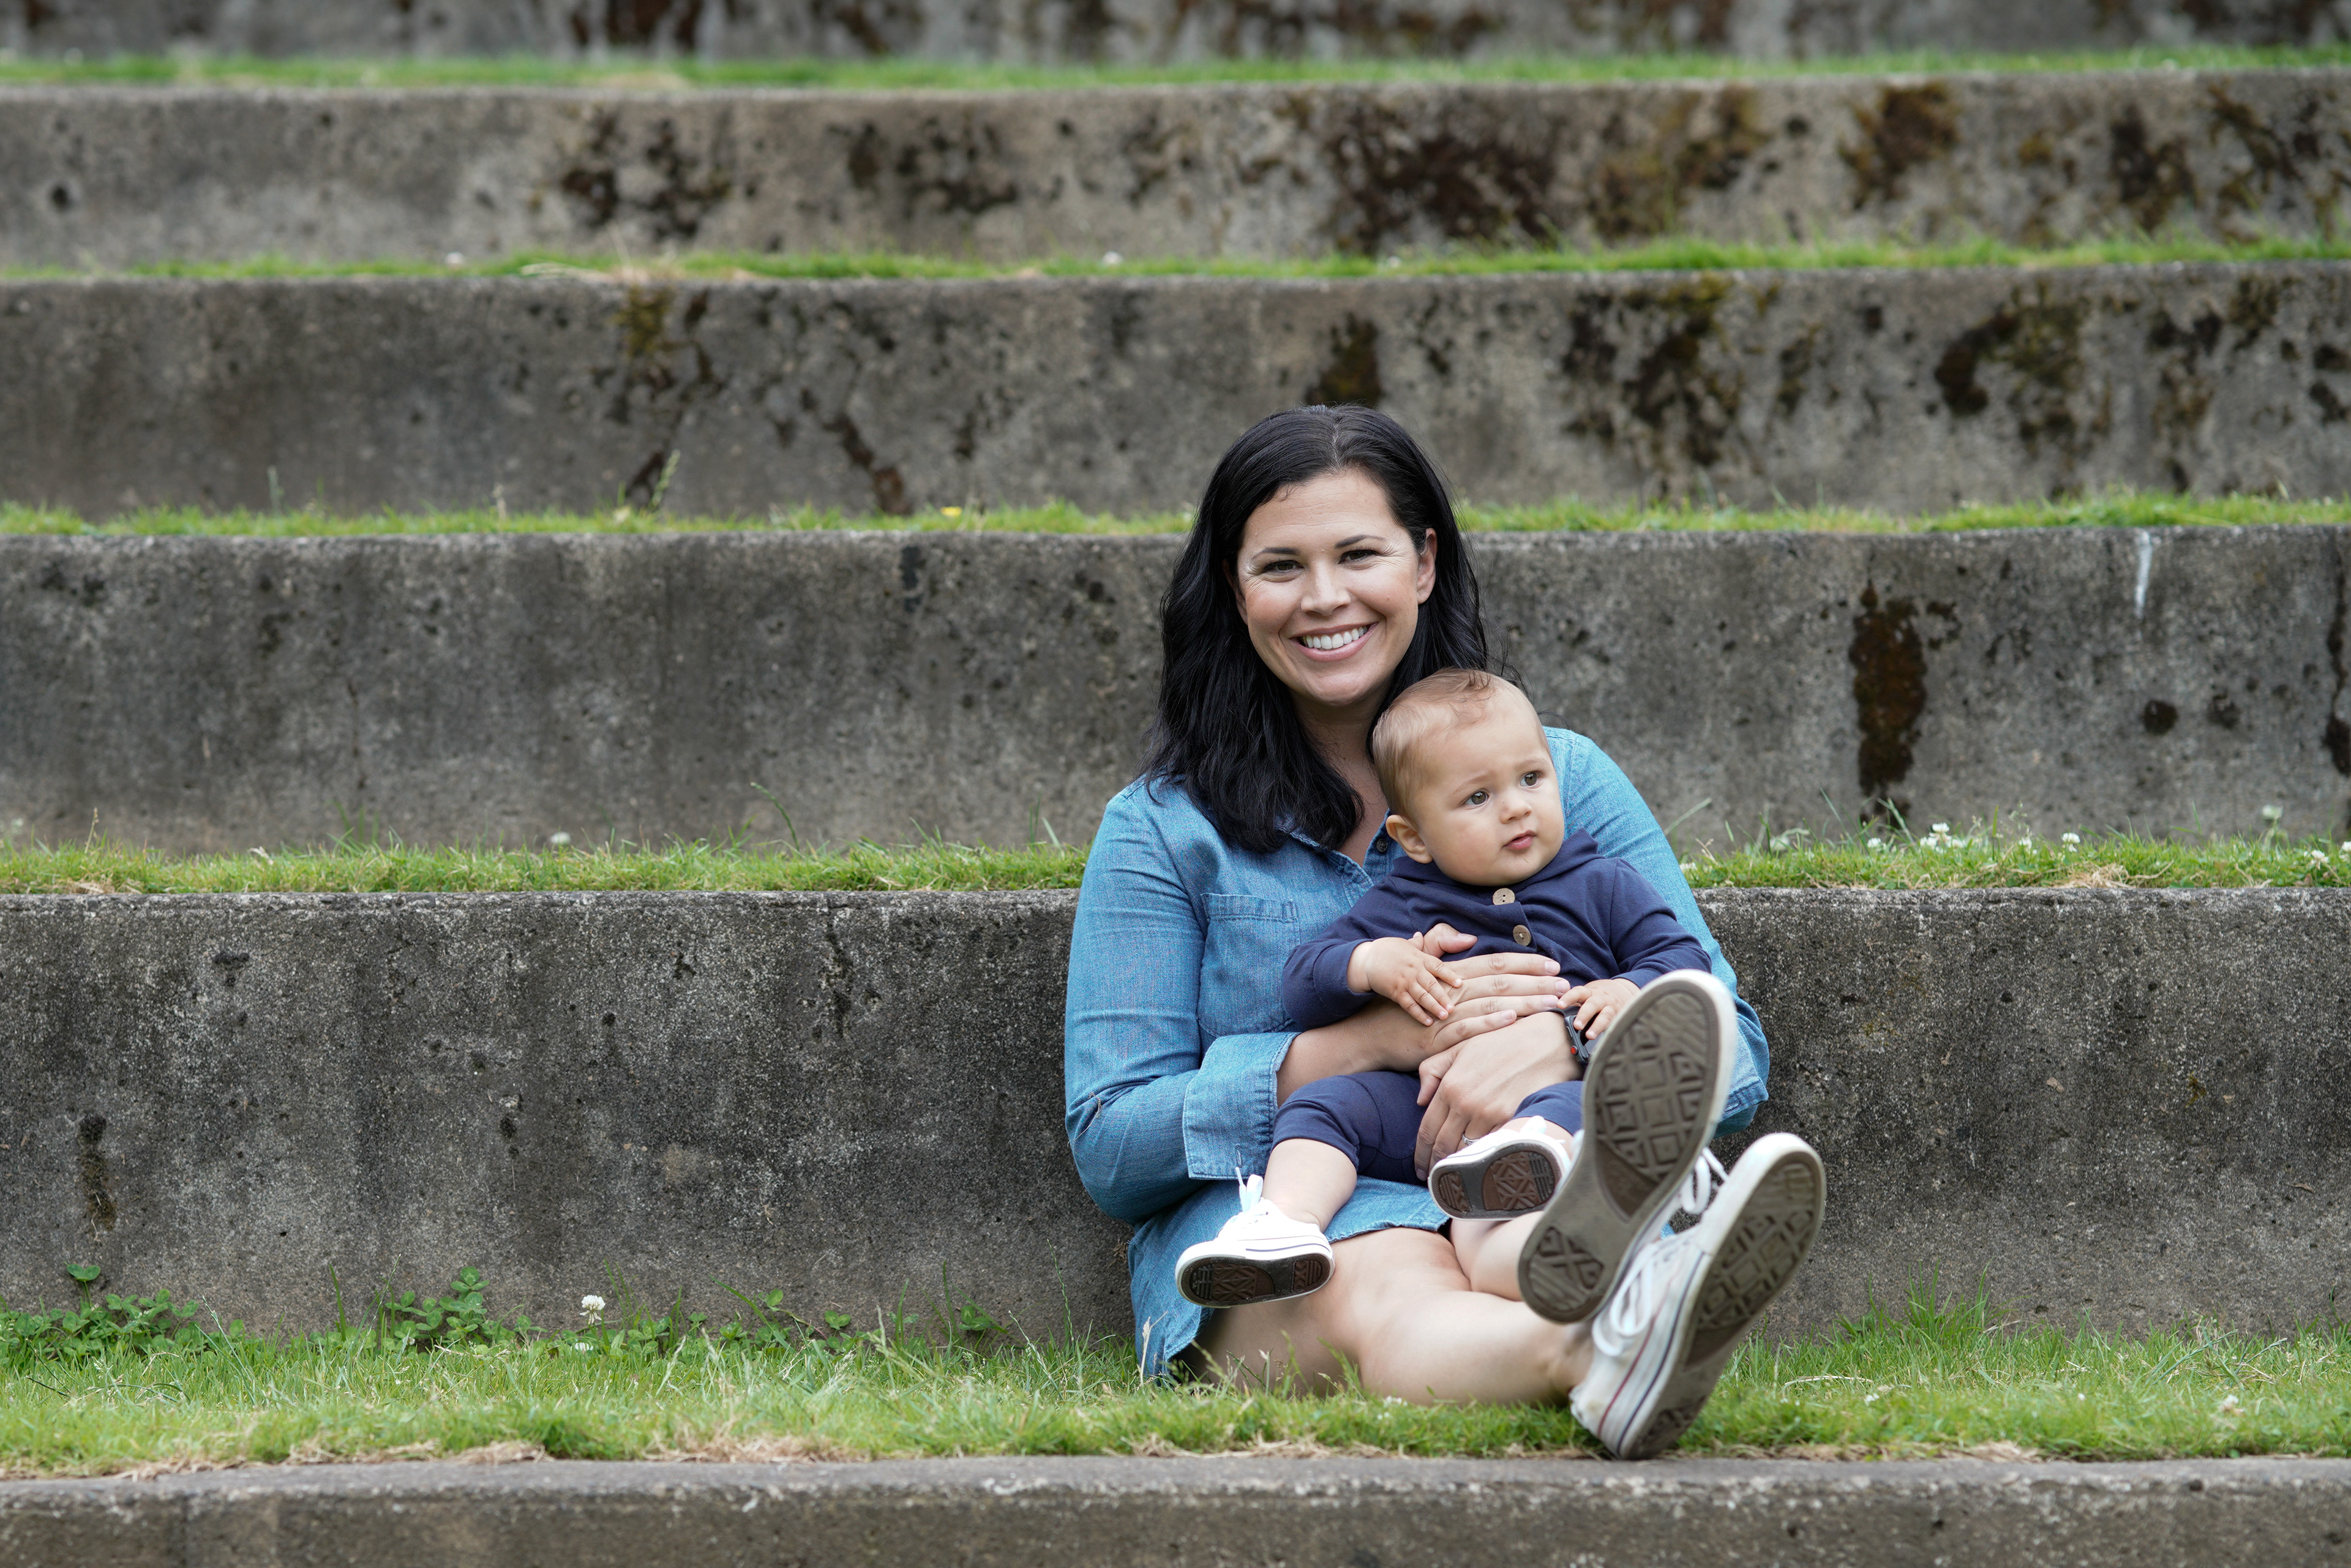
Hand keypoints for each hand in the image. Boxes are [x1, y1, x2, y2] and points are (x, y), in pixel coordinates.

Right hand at [1278, 943, 1569, 1100]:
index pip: (1495, 963)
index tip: (1553, 964)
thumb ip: (1440, 949)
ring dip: (1524, 1001)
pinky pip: (1466, 1029)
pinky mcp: (1434, 1038)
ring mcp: (1443, 1014)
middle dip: (1535, 981)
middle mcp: (1450, 990)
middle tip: (1566, 984)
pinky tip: (1513, 1019)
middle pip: (1500, 981)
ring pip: (1491, 1003)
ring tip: (1552, 1003)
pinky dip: (1489, 1023)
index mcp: (1450, 975)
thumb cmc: (1395, 1008)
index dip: (1525, 962)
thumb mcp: (1416, 972)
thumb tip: (1467, 938)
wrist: (1365, 1036)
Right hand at [1350, 937, 1463, 1025]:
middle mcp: (1413, 970)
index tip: (1460, 984)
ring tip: (1444, 1016)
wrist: (1365, 959)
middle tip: (1454, 1008)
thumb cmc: (1386, 950)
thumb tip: (1421, 935)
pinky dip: (1418, 1014)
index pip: (1438, 966)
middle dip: (1443, 997)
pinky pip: (1408, 1005)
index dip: (1449, 975)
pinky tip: (1427, 1022)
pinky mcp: (1395, 992)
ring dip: (1434, 1007)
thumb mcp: (1403, 944)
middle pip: (1431, 984)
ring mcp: (1404, 982)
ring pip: (1422, 996)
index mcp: (1419, 958)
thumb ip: (1416, 943)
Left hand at [1413, 1011, 1574, 1176]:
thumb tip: (1419, 1100)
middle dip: (1435, 1166)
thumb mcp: (1460, 1046)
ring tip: (1455, 1178)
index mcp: (1449, 1086)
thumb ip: (1432, 1070)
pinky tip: (1480, 1168)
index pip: (1426, 1131)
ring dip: (1458, 1168)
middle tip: (1433, 1180)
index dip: (1420, 1154)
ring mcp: (1489, 1114)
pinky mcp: (1511, 1121)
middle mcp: (1465, 1103)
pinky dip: (1483, 1160)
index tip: (1419, 1167)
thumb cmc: (1502, 1041)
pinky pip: (1491, 1148)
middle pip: (1443, 1147)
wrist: (1545, 1043)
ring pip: (1466, 1151)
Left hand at [1565, 977, 1640, 1041]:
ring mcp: (1611, 1008)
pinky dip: (1611, 1031)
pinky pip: (1616, 1024)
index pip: (1578, 992)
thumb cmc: (1597, 997)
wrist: (1623, 991)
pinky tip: (1606, 1040)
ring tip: (1590, 1035)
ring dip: (1597, 1026)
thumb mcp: (1586, 995)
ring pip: (1606, 1015)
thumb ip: (1575, 1004)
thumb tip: (1557, 1015)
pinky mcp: (1620, 1017)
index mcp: (1589, 992)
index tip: (1560, 1005)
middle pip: (1592, 1004)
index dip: (1568, 998)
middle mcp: (1601, 999)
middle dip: (1584, 1015)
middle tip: (1576, 1026)